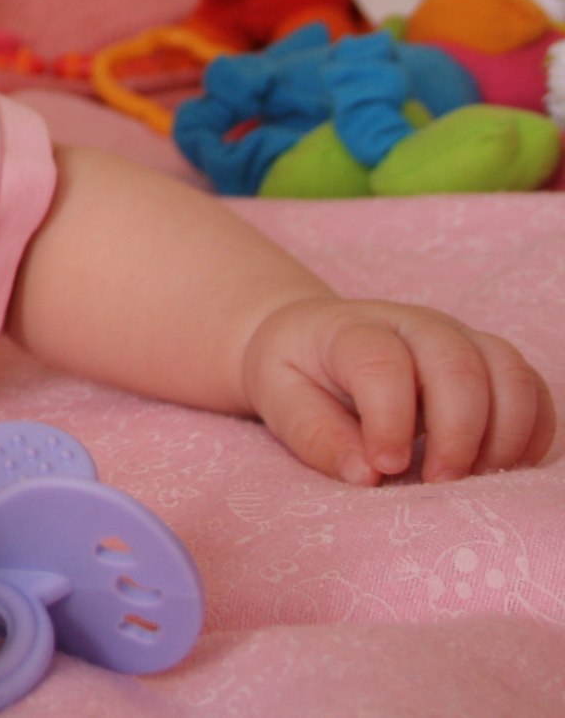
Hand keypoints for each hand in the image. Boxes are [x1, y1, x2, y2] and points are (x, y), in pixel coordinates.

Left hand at [242, 296, 556, 484]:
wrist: (313, 339)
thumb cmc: (296, 373)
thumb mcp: (277, 399)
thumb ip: (315, 434)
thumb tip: (366, 474)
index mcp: (351, 330)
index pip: (381, 361)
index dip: (388, 418)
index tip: (385, 465)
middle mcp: (414, 325)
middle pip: (459, 364)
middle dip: (458, 433)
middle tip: (437, 484)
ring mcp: (460, 338)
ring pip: (509, 373)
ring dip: (504, 435)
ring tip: (471, 480)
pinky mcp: (489, 361)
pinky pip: (532, 390)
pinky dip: (531, 433)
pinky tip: (501, 468)